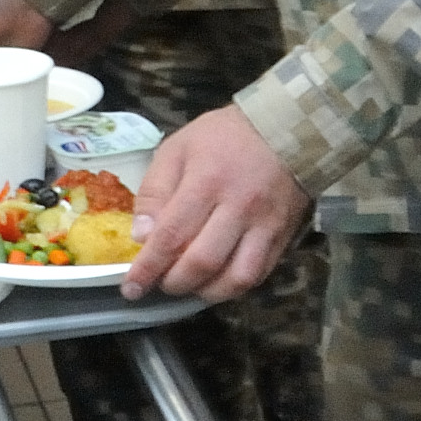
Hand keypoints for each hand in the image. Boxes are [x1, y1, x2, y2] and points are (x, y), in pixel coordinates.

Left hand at [119, 105, 312, 300]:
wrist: (288, 128)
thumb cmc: (225, 136)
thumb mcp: (177, 149)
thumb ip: (154, 191)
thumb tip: (142, 237)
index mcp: (207, 181)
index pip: (172, 236)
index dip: (148, 268)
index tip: (132, 287)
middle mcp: (239, 207)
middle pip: (202, 263)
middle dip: (174, 283)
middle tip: (161, 282)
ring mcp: (265, 225)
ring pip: (236, 278)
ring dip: (206, 292)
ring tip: (190, 286)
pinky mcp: (284, 236)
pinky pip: (259, 275)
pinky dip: (234, 287)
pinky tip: (217, 281)